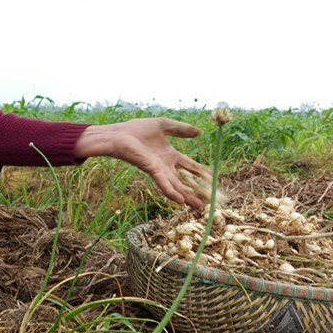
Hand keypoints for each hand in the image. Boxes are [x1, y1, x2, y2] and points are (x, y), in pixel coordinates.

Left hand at [73, 118, 210, 208]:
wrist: (118, 134)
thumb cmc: (136, 130)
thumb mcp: (163, 125)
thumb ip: (181, 129)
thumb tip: (199, 132)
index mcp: (170, 155)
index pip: (190, 166)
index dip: (202, 172)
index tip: (214, 178)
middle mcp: (165, 165)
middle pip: (185, 180)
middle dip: (198, 190)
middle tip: (211, 200)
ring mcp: (158, 170)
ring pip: (176, 186)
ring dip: (187, 196)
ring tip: (199, 207)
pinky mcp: (151, 170)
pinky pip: (163, 183)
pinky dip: (171, 191)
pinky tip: (180, 200)